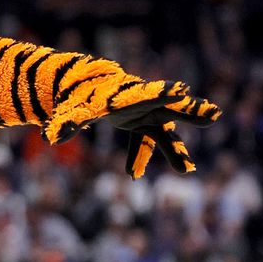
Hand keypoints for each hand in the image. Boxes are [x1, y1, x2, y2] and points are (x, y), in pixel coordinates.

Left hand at [43, 78, 220, 177]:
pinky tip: (132, 175)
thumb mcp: (72, 109)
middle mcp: (142, 102)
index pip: (148, 93)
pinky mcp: (141, 123)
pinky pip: (146, 143)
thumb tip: (50, 139)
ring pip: (163, 132)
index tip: (179, 89)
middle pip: (169, 107)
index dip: (163, 93)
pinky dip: (139, 157)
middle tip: (213, 114)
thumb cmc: (80, 94)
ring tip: (187, 170)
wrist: (85, 86)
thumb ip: (67, 122)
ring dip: (173, 150)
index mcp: (128, 94)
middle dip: (189, 111)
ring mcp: (145, 113)